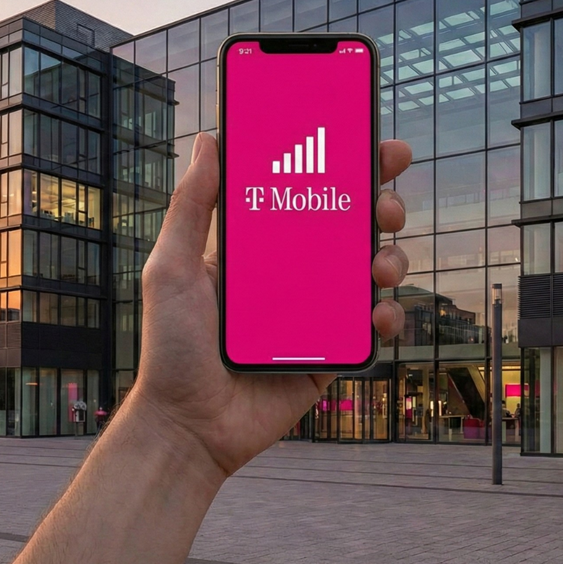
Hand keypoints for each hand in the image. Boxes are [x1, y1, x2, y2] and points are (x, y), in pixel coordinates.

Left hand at [129, 132, 411, 478]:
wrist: (188, 424)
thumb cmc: (171, 347)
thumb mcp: (172, 268)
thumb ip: (191, 206)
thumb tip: (209, 139)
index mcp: (261, 247)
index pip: (309, 193)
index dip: (345, 166)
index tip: (373, 141)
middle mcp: (294, 275)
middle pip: (352, 228)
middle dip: (381, 206)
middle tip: (386, 205)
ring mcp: (318, 314)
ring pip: (372, 272)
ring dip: (391, 258)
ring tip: (381, 265)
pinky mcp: (333, 354)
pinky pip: (373, 328)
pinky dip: (388, 316)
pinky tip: (379, 313)